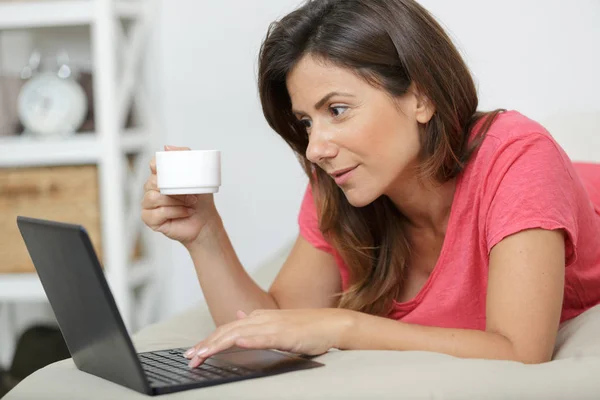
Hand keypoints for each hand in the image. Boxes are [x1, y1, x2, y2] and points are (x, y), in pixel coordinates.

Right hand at [141, 145, 221, 245]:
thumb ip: (186, 157)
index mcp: (162, 177)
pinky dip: (174, 212)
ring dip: (175, 201)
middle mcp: (153, 189)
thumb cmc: (201, 200)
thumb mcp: (198, 175)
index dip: (157, 165)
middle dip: (173, 187)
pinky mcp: (150, 219)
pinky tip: (184, 212)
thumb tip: (167, 147)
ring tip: (190, 202)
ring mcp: (149, 205)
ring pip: (153, 197)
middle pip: (152, 181)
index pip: (153, 165)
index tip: (168, 168)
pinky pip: (157, 212)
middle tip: (190, 192)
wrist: (205, 221)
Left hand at [183, 309, 352, 368]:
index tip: (194, 352)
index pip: (228, 329)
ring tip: (203, 354)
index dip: (209, 340)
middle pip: (228, 331)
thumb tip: (239, 316)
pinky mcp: (285, 334)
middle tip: (190, 358)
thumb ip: (257, 322)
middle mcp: (263, 318)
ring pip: (240, 333)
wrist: (332, 324)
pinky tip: (237, 344)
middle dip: (206, 344)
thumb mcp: (278, 323)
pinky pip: (263, 337)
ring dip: (219, 344)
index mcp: (260, 317)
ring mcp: (274, 325)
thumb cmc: (308, 328)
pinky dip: (249, 340)